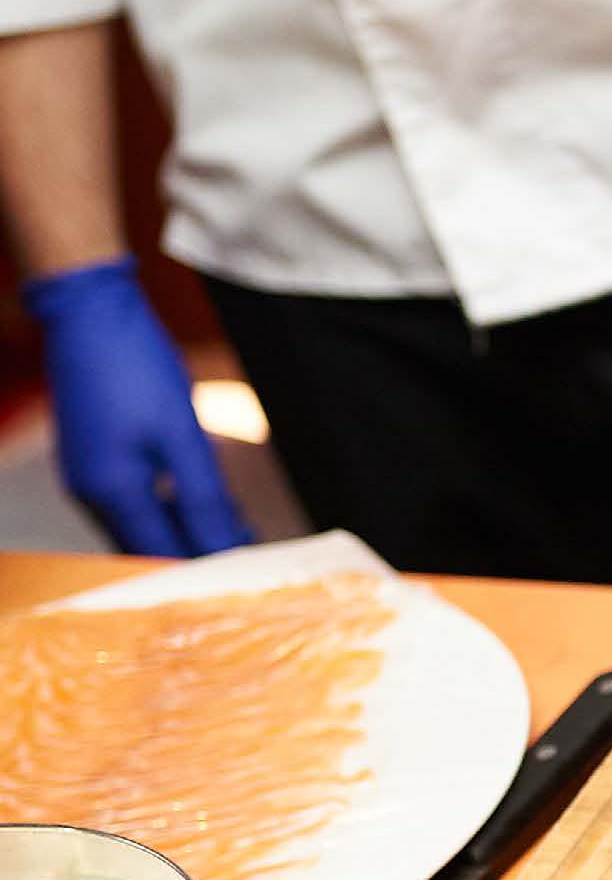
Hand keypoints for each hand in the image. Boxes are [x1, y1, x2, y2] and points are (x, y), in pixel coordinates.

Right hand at [24, 257, 251, 555]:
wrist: (90, 311)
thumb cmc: (136, 366)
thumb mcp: (183, 436)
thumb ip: (202, 499)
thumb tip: (226, 549)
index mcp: (112, 493)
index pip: (165, 557)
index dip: (211, 568)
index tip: (255, 566)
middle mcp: (91, 494)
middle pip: (151, 548)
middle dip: (203, 551)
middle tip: (254, 541)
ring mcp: (87, 477)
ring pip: (143, 526)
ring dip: (189, 529)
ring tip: (237, 521)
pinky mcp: (93, 460)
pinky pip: (133, 502)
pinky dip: (170, 507)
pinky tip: (201, 496)